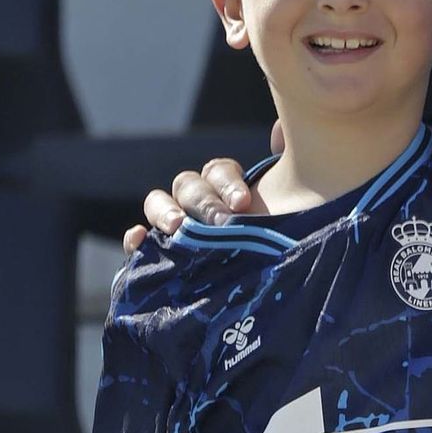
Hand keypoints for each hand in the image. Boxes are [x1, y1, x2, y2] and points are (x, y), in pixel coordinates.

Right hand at [121, 118, 285, 252]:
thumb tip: (277, 132)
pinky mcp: (163, 261)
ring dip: (165, 212)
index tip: (243, 202)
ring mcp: (179, 232)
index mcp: (228, 190)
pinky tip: (138, 241)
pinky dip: (135, 240)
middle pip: (188, 186)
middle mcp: (200, 206)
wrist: (276, 300)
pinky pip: (140, 245)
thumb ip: (289, 165)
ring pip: (158, 205)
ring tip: (179, 227)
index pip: (218, 171)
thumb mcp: (296, 208)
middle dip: (204, 202)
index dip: (227, 181)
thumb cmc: (285, 247)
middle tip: (223, 222)